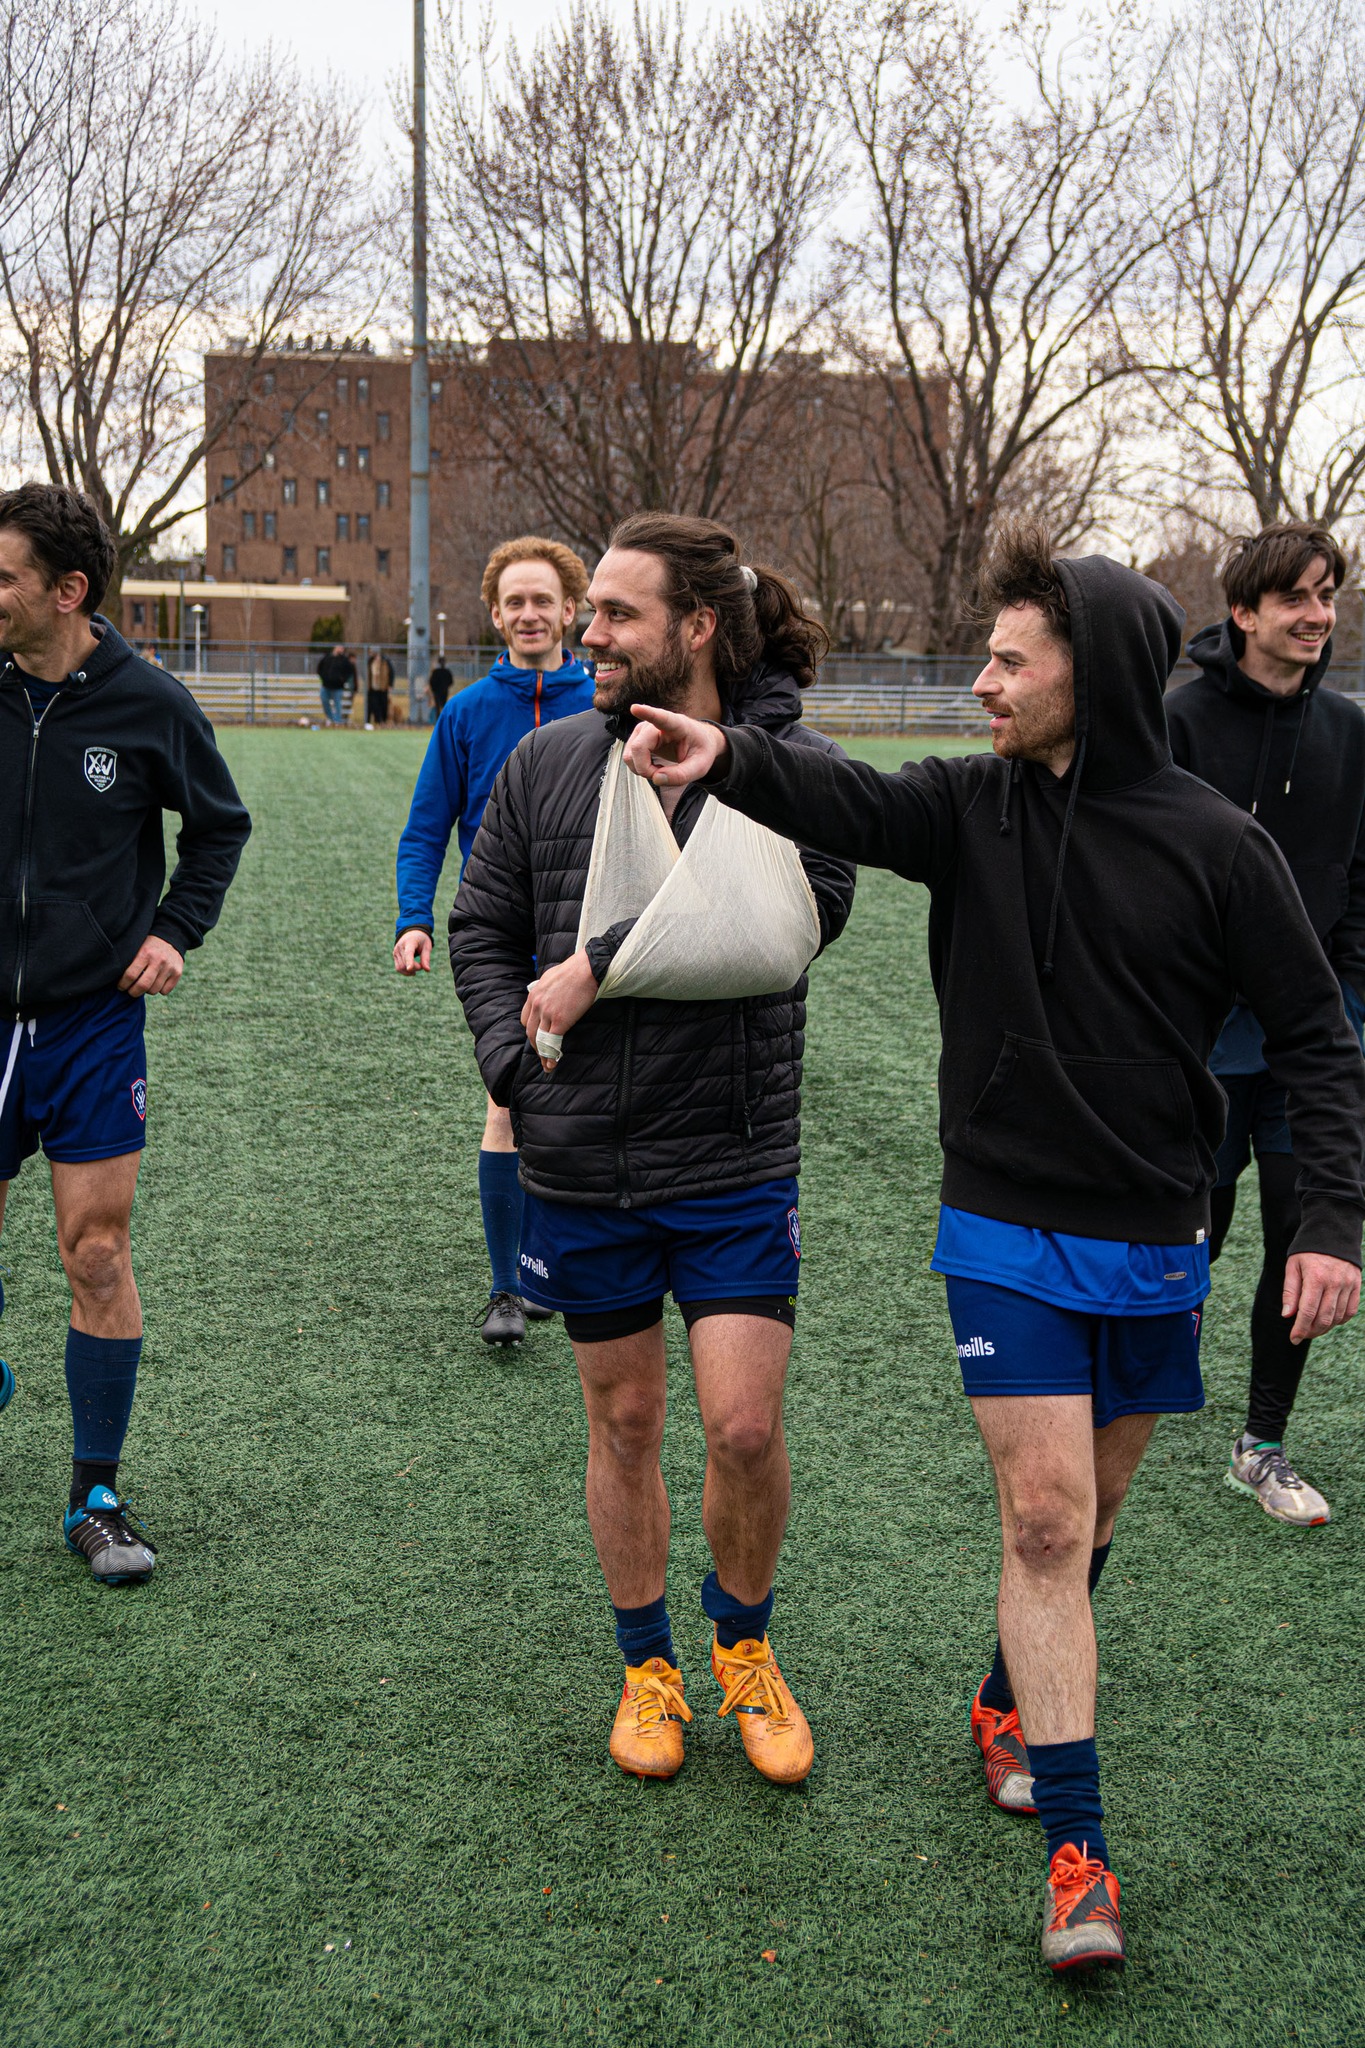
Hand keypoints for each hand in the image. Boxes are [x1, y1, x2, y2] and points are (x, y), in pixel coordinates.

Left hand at [119, 935, 183, 996]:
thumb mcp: (137, 947)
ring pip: (154, 990)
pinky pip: (165, 991)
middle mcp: (158, 960)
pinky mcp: (177, 973)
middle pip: (143, 986)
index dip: (123, 984)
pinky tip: (156, 982)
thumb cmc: (148, 944)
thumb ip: (129, 960)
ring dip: (146, 991)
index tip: (120, 986)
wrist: (171, 935)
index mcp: (145, 953)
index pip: (130, 975)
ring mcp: (169, 967)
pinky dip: (159, 990)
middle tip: (130, 991)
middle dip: (133, 992)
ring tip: (144, 984)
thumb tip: (114, 976)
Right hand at [394, 929, 432, 974]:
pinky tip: (412, 970)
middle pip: (405, 963)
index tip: (410, 968)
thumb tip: (427, 970)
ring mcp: (396, 951)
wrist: (412, 933)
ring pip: (400, 967)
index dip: (409, 961)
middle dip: (416, 968)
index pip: (408, 953)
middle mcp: (400, 946)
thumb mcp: (427, 946)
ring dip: (410, 971)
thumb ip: (426, 958)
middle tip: (422, 965)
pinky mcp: (394, 955)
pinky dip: (405, 972)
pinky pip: (398, 968)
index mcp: (410, 942)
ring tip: (418, 967)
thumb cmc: (421, 940)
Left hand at [521, 950, 598, 1070]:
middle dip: (535, 1045)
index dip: (531, 1031)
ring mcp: (548, 1013)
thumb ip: (546, 990)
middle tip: (541, 1054)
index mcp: (534, 994)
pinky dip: (551, 1054)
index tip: (537, 1037)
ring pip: (539, 1039)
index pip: (526, 1019)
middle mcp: (537, 1004)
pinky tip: (553, 1063)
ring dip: (542, 1054)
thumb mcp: (551, 977)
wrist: (587, 969)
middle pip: (530, 1031)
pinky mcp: (560, 1020)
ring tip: (547, 1064)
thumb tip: (549, 995)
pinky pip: (551, 1042)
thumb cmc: (575, 970)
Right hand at [624, 704, 729, 786]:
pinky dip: (640, 768)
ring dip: (643, 769)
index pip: (661, 717)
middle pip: (638, 747)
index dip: (647, 713)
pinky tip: (654, 766)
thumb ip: (681, 775)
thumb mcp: (699, 766)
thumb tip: (656, 779)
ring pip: (630, 755)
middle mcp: (655, 724)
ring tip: (661, 769)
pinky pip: (629, 757)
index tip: (635, 708)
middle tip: (664, 775)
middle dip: (646, 769)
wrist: (697, 742)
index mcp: (677, 724)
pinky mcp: (636, 738)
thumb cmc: (700, 750)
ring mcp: (643, 730)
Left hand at [1282, 1252, 1360, 1342]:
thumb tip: (1288, 1315)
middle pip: (1324, 1318)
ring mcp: (1348, 1284)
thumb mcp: (1293, 1266)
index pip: (1307, 1312)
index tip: (1293, 1339)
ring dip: (1325, 1328)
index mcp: (1315, 1277)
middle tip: (1302, 1335)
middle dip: (1311, 1331)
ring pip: (1337, 1317)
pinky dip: (1340, 1320)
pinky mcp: (1356, 1285)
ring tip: (1313, 1328)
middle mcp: (1334, 1283)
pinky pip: (1350, 1311)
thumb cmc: (1308, 1250)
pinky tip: (1329, 1320)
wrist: (1333, 1232)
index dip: (1300, 1329)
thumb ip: (1290, 1292)